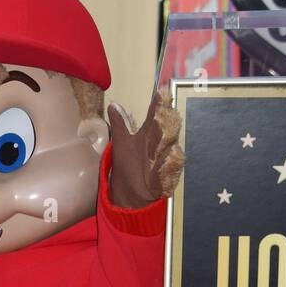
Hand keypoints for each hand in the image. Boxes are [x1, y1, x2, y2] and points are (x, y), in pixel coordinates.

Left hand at [108, 91, 184, 208]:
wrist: (132, 196)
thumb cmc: (129, 167)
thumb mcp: (122, 144)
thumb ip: (120, 124)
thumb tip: (113, 105)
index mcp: (149, 135)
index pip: (156, 115)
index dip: (160, 104)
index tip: (163, 89)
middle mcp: (159, 145)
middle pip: (166, 129)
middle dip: (167, 121)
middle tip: (167, 109)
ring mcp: (164, 161)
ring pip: (170, 147)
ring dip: (169, 141)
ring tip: (168, 128)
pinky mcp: (165, 178)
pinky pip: (170, 170)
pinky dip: (171, 164)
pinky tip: (172, 156)